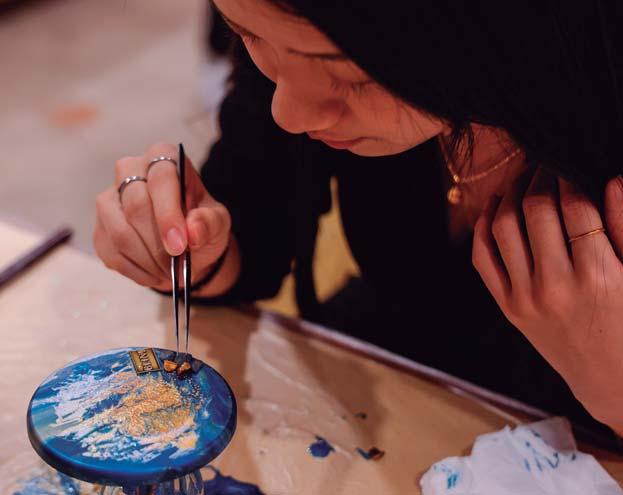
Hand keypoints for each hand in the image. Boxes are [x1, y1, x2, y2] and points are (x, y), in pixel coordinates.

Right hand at [94, 143, 231, 291]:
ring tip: (168, 272)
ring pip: (120, 231)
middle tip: (176, 266)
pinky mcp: (99, 227)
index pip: (161, 179)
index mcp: (164, 158)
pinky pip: (111, 252)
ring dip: (147, 260)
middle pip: (136, 205)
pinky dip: (136, 271)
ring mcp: (110, 199)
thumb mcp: (217, 222)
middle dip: (158, 244)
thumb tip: (193, 231)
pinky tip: (154, 274)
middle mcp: (131, 170)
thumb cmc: (201, 224)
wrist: (185, 244)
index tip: (179, 246)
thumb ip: (210, 223)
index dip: (168, 214)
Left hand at [472, 167, 622, 432]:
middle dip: (540, 177)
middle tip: (545, 163)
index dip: (570, 174)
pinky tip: (494, 209)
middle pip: (536, 210)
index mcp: (598, 276)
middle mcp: (554, 286)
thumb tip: (612, 179)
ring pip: (503, 228)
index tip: (568, 161)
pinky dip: (483, 228)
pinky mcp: (507, 309)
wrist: (613, 382)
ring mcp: (524, 299)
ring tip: (522, 180)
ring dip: (510, 195)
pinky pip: (483, 259)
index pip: (574, 205)